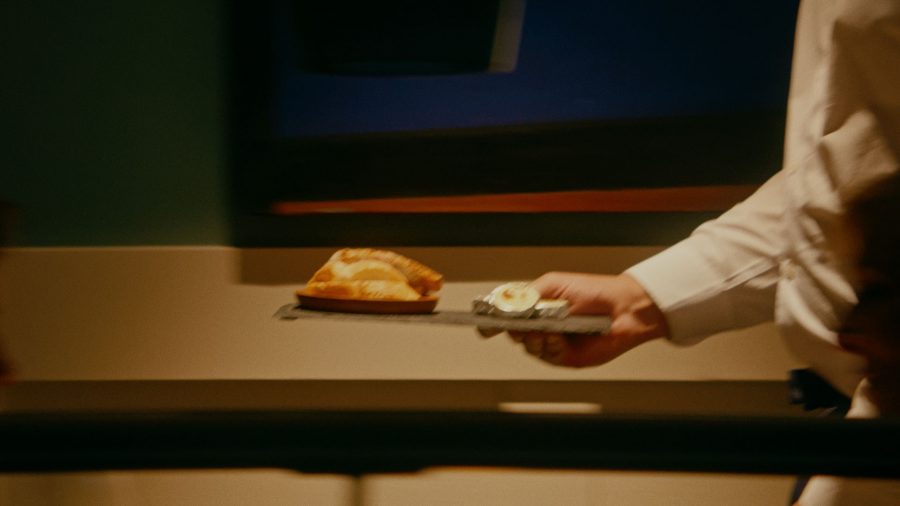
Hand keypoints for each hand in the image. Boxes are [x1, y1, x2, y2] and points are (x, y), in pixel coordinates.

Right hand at [484, 272, 669, 366]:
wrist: (622, 308)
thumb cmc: (593, 291)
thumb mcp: (554, 284)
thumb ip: (528, 294)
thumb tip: (507, 305)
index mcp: (538, 307)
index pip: (510, 315)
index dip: (498, 319)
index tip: (487, 321)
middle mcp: (543, 326)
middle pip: (515, 334)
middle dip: (516, 330)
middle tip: (519, 325)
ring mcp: (553, 342)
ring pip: (529, 347)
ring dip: (533, 339)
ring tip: (544, 330)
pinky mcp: (565, 357)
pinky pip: (547, 356)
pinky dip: (549, 347)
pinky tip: (557, 338)